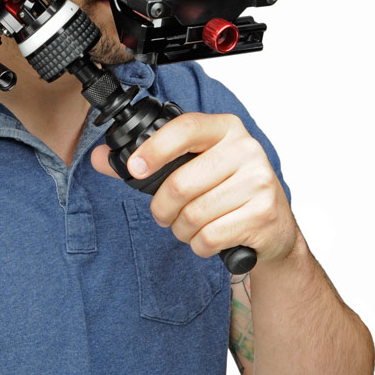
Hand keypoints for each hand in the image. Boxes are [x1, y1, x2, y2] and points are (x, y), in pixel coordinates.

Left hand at [90, 112, 298, 265]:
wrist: (274, 228)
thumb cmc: (226, 192)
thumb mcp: (191, 167)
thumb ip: (146, 162)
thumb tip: (100, 157)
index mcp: (226, 129)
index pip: (185, 129)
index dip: (154, 150)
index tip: (135, 169)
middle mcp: (246, 150)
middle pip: (181, 183)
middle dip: (162, 208)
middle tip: (164, 214)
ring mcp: (259, 182)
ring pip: (193, 214)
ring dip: (181, 229)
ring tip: (190, 225)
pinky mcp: (263, 214)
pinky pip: (210, 236)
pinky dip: (199, 245)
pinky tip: (208, 238)